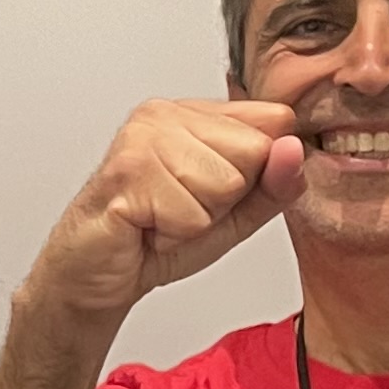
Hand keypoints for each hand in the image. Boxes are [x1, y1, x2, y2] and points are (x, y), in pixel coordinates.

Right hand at [28, 99, 306, 326]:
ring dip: (198, 218)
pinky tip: (146, 226)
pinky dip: (175, 233)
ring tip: (162, 218)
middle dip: (226, 198)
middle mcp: (166, 114)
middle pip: (254, 152)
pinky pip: (191, 212)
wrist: (92, 274)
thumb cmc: (155, 238)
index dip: (259, 171)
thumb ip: (274, 185)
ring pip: (225, 184)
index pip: (274, 121)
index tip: (217, 192)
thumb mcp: (234, 214)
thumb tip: (295, 149)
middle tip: (182, 209)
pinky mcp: (127, 171)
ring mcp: (143, 138)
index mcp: (196, 114)